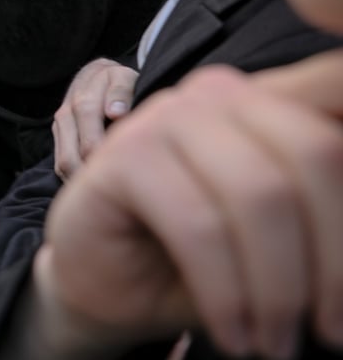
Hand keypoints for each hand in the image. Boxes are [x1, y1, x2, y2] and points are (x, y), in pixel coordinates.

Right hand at [37, 57, 342, 358]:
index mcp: (270, 98)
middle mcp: (220, 92)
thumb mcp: (287, 238)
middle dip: (336, 261)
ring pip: (260, 195)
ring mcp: (166, 116)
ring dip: (279, 290)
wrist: (103, 283)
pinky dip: (226, 294)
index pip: (338, 88)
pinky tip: (233, 334)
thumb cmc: (203, 264)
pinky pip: (199, 227)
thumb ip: (326, 211)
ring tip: (276, 343)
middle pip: (317, 153)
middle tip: (332, 332)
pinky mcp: (123, 155)